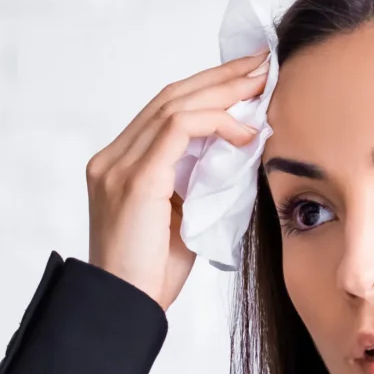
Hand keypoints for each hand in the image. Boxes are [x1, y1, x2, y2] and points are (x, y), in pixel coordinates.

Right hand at [85, 48, 268, 311]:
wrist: (124, 310)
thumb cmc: (152, 275)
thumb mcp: (182, 217)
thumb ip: (199, 181)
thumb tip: (240, 150)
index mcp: (119, 165)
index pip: (165, 110)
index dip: (208, 88)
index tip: (248, 79)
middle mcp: (111, 158)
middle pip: (170, 96)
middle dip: (220, 77)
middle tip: (262, 63)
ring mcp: (118, 166)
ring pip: (175, 105)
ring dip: (224, 92)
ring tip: (262, 84)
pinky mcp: (135, 179)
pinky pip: (179, 130)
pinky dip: (217, 123)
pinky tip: (246, 133)